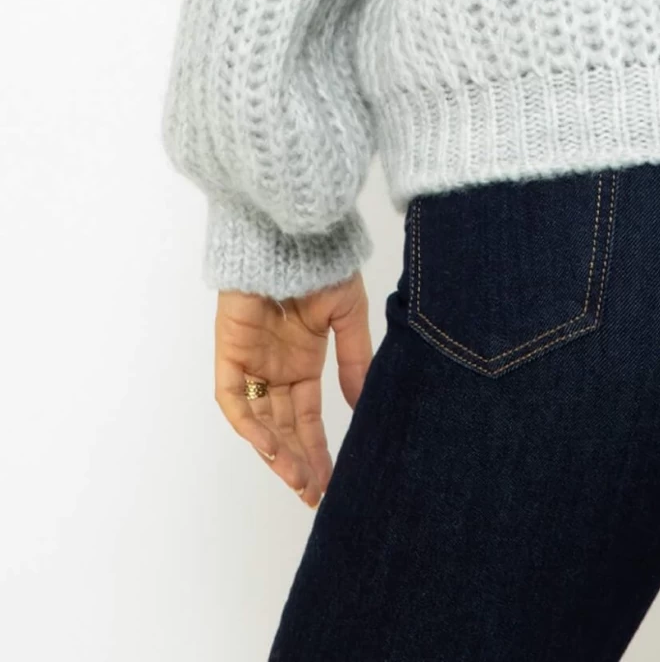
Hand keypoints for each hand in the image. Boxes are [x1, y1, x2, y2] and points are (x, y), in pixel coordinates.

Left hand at [214, 271, 371, 507]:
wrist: (291, 235)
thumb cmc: (321, 266)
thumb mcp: (348, 315)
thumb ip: (354, 361)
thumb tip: (361, 406)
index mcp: (302, 361)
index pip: (307, 418)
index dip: (318, 450)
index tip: (332, 480)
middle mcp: (275, 369)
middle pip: (283, 427)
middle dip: (298, 462)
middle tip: (314, 493)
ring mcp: (251, 364)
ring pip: (260, 422)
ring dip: (277, 453)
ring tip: (298, 481)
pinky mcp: (229, 355)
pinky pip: (235, 401)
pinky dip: (251, 427)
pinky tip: (272, 449)